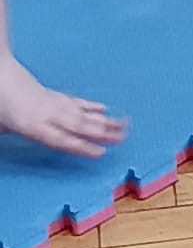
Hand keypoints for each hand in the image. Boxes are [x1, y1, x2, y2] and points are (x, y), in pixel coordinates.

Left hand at [0, 51, 125, 157]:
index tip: (101, 153)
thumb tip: (14, 138)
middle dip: (103, 132)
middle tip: (123, 138)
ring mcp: (52, 103)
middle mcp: (47, 114)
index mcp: (33, 125)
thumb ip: (11, 134)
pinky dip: (90, 105)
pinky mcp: (51, 94)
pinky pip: (74, 102)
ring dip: (104, 119)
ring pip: (82, 114)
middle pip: (80, 125)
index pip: (63, 140)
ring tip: (125, 125)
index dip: (83, 147)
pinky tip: (103, 109)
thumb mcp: (0, 124)